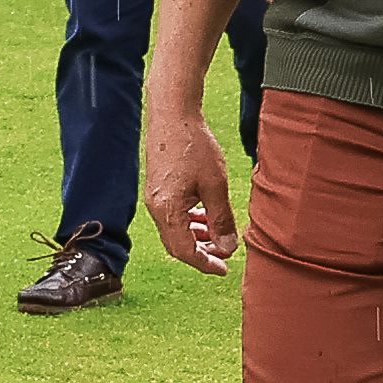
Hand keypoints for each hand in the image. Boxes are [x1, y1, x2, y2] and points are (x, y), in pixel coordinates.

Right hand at [142, 104, 241, 276]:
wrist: (173, 114)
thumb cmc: (193, 145)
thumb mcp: (215, 185)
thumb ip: (221, 219)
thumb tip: (227, 246)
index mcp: (167, 210)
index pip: (185, 251)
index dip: (205, 263)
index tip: (224, 268)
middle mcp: (156, 208)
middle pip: (176, 245)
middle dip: (201, 252)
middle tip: (224, 254)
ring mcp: (154, 198)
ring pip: (174, 230)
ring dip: (196, 237)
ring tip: (218, 233)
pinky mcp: (157, 188)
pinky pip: (172, 216)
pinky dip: (189, 221)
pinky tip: (204, 214)